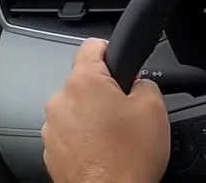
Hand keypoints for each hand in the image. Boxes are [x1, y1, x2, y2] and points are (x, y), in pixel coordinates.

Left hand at [41, 38, 169, 182]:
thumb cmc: (126, 160)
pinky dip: (84, 138)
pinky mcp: (51, 152)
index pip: (92, 45)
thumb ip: (146, 82)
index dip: (111, 50)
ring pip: (76, 109)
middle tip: (127, 110)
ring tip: (116, 136)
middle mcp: (60, 102)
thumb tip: (138, 84)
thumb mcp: (154, 107)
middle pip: (84, 82)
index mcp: (84, 82)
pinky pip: (70, 134)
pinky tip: (104, 151)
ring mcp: (52, 129)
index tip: (120, 61)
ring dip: (93, 116)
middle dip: (105, 91)